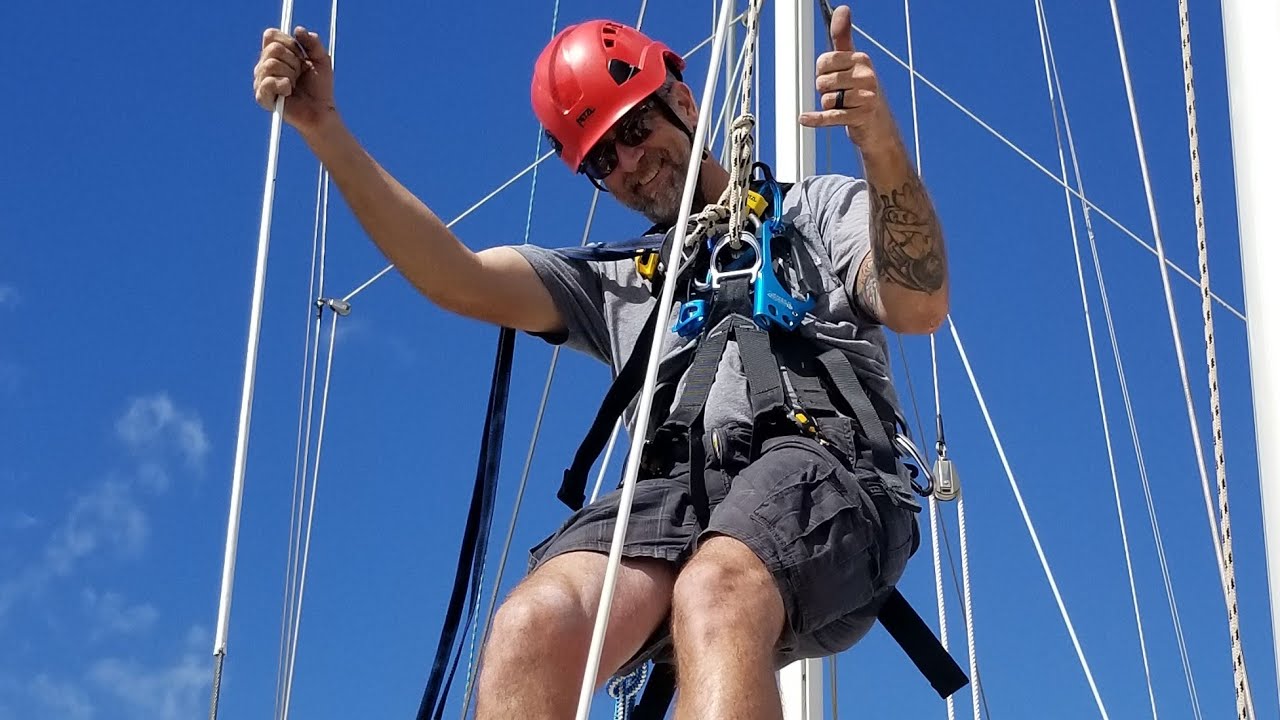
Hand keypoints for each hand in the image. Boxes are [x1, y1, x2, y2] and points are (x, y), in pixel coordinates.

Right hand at [253, 27, 336, 134]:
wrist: (321, 111)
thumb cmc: (319, 87)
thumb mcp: (321, 59)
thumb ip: (313, 43)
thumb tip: (298, 29)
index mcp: (275, 54)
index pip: (270, 35)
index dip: (288, 42)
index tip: (300, 55)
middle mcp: (264, 65)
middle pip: (273, 49)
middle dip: (294, 62)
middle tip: (299, 75)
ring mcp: (261, 81)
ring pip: (271, 64)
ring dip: (290, 75)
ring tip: (295, 85)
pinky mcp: (262, 97)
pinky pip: (268, 82)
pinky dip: (284, 86)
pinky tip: (289, 93)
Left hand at [798, 5, 899, 152]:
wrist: (878, 125)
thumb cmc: (861, 90)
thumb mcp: (853, 62)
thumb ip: (843, 36)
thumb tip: (843, 8)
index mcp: (862, 59)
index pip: (823, 62)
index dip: (822, 72)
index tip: (833, 76)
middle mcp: (867, 76)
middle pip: (822, 81)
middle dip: (825, 91)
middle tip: (840, 94)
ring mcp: (866, 97)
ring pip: (826, 99)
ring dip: (829, 106)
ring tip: (844, 106)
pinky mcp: (861, 116)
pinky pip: (830, 116)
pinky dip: (816, 119)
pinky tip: (804, 118)